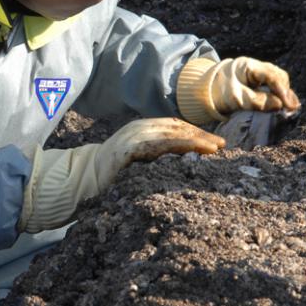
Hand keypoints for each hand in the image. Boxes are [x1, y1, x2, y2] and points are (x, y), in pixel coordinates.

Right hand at [20, 118, 223, 232]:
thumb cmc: (114, 173)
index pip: (176, 126)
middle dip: (201, 136)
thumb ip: (157, 154)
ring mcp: (133, 137)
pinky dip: (175, 146)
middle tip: (221, 145)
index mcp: (143, 129)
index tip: (217, 143)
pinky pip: (156, 145)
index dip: (197, 133)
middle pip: (177, 127)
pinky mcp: (127, 149)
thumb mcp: (140, 159)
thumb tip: (187, 159)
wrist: (83, 179)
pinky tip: (191, 151)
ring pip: (170, 133)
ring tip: (213, 149)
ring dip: (194, 140)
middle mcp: (139, 128)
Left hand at [177, 56, 299, 124]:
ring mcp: (256, 72)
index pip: (271, 76)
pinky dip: (278, 94)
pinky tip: (284, 104)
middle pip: (278, 76)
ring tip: (291, 108)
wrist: (204, 91)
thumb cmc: (218, 93)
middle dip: (285, 91)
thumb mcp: (237, 99)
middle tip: (292, 108)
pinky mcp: (256, 80)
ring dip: (284, 93)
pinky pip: (272, 85)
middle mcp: (255, 66)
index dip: (283, 91)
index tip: (290, 106)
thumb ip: (258, 101)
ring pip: (277, 80)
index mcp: (248, 66)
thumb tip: (280, 105)